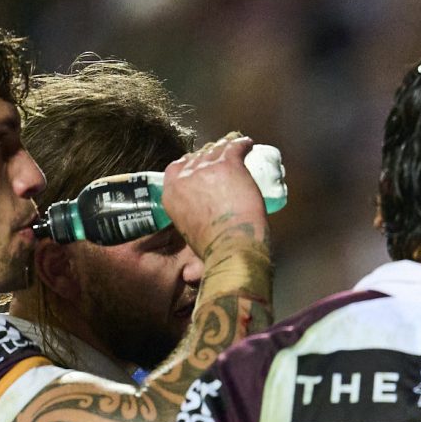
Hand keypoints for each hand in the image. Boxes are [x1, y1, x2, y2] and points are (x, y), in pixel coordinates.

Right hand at [159, 134, 268, 259]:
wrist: (232, 245)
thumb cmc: (214, 252)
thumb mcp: (194, 254)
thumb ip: (191, 265)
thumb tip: (189, 277)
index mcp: (170, 195)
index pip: (176, 169)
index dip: (189, 166)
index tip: (200, 169)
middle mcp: (184, 178)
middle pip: (196, 158)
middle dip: (207, 158)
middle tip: (222, 163)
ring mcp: (206, 168)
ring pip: (215, 150)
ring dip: (224, 149)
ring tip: (235, 151)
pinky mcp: (228, 164)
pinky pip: (234, 146)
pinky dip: (242, 144)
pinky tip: (249, 144)